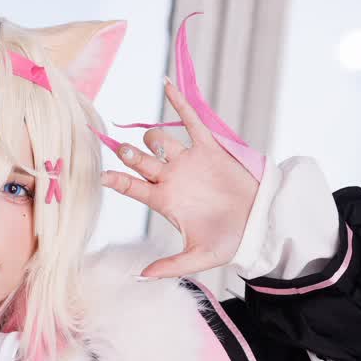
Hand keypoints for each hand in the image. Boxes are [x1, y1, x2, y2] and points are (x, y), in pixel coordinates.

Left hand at [100, 78, 258, 279]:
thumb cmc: (227, 241)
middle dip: (131, 155)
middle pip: (142, 160)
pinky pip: (191, 120)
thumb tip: (142, 276)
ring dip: (152, 137)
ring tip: (152, 142)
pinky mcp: (208, 148)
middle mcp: (171, 179)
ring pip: (160, 140)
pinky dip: (178, 103)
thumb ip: (171, 266)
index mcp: (164, 201)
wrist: (257, 224)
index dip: (117, 180)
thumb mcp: (199, 257)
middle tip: (125, 153)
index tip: (102, 176)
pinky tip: (166, 84)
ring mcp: (188, 162)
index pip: (133, 188)